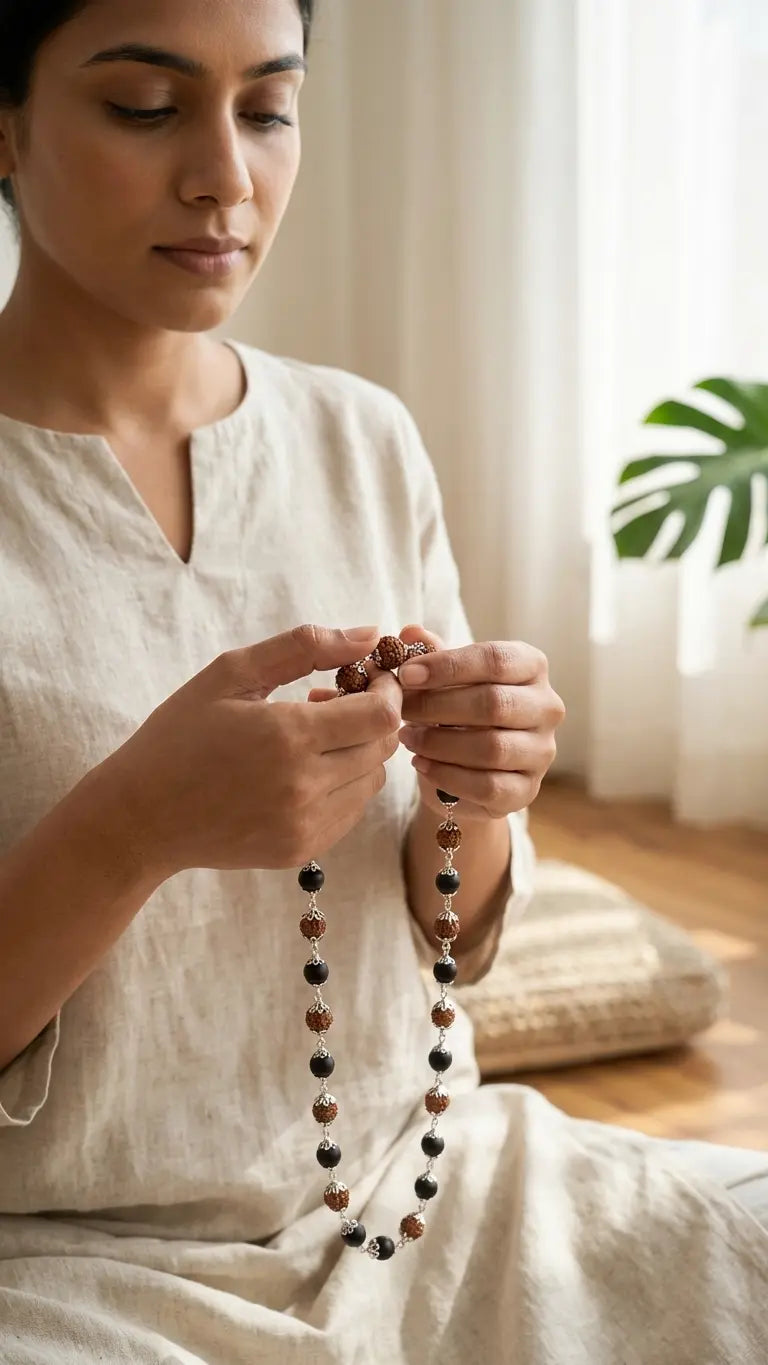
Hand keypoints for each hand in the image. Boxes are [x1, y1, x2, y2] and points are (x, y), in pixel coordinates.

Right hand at [108, 624, 403, 876]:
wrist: (140, 817)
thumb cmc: (180, 735)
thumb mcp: (230, 674)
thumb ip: (304, 648)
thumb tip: (371, 634)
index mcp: (288, 735)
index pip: (381, 714)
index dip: (387, 691)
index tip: (369, 677)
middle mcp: (304, 786)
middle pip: (382, 747)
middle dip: (372, 718)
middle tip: (331, 702)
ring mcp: (304, 825)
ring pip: (371, 781)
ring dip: (358, 753)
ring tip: (312, 738)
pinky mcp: (301, 850)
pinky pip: (350, 812)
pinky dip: (342, 787)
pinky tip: (303, 772)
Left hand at [397, 624, 564, 820]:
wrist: (467, 766)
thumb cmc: (458, 710)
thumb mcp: (444, 678)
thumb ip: (430, 654)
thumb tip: (410, 632)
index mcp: (531, 667)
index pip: (495, 659)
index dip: (447, 666)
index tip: (406, 674)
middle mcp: (547, 707)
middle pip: (494, 704)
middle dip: (438, 706)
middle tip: (401, 709)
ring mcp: (542, 751)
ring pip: (492, 748)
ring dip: (439, 743)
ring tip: (407, 737)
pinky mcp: (528, 790)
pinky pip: (488, 786)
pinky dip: (448, 775)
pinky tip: (421, 764)